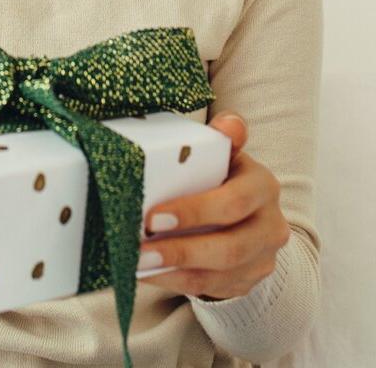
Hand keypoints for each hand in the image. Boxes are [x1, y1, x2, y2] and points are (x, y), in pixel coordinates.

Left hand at [137, 111, 290, 300]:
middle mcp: (271, 225)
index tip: (153, 217)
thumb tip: (229, 123)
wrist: (249, 214)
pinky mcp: (248, 282)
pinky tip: (148, 273)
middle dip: (181, 249)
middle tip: (141, 248)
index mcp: (263, 186)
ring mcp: (262, 258)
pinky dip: (176, 282)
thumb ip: (224, 139)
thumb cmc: (224, 177)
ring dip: (175, 270)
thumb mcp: (226, 154)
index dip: (194, 212)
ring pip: (220, 274)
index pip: (233, 202)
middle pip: (229, 247)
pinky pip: (210, 288)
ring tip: (139, 263)